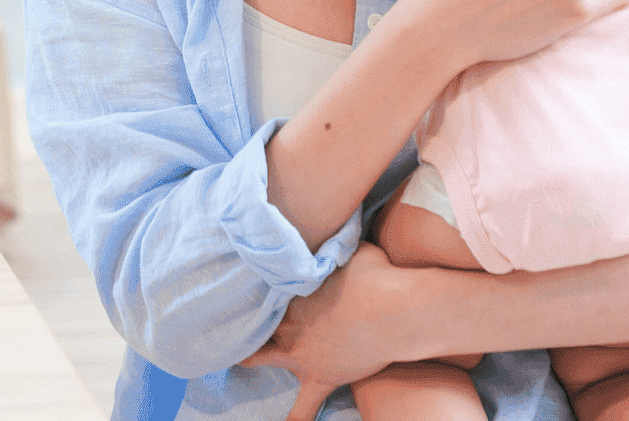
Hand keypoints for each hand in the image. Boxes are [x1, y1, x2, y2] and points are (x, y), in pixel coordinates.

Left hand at [240, 245, 415, 420]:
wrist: (397, 310)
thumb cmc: (377, 274)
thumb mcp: (348, 248)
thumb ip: (331, 245)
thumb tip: (331, 227)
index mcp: (290, 289)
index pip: (261, 286)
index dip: (256, 283)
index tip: (249, 277)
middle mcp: (287, 322)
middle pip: (254, 319)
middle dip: (243, 316)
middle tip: (232, 314)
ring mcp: (300, 353)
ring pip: (260, 358)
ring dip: (248, 357)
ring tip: (237, 360)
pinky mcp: (320, 377)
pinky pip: (302, 409)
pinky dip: (294, 419)